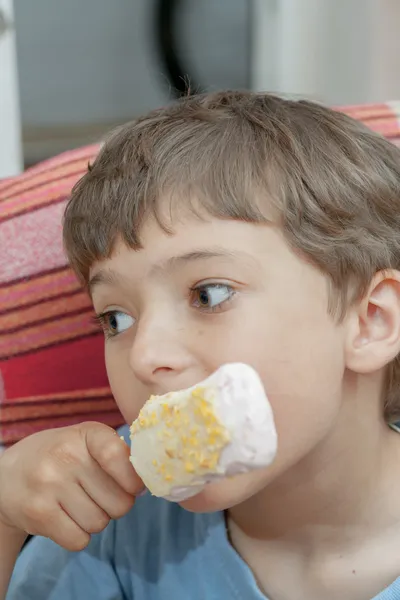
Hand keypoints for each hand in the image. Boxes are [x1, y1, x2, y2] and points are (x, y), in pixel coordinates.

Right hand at [0, 422, 141, 551]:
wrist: (7, 476)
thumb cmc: (60, 457)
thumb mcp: (86, 442)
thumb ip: (118, 456)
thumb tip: (144, 487)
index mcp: (86, 433)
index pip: (120, 458)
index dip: (133, 480)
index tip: (132, 486)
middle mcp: (66, 455)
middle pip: (119, 502)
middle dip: (115, 505)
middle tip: (98, 497)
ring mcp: (49, 484)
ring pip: (100, 523)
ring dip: (95, 521)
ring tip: (78, 505)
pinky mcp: (38, 514)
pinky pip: (79, 540)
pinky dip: (78, 536)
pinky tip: (66, 519)